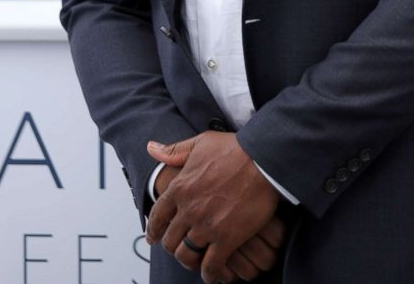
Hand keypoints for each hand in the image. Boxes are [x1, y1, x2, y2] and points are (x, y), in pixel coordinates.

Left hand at [146, 132, 280, 282]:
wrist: (262, 160)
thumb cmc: (234, 149)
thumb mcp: (200, 143)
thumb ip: (174, 150)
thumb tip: (151, 148)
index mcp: (180, 187)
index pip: (158, 216)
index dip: (153, 229)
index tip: (153, 237)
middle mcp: (189, 210)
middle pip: (170, 240)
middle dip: (172, 246)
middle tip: (179, 248)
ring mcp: (207, 226)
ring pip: (186, 255)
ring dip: (189, 260)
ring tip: (195, 261)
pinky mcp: (227, 239)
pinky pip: (211, 265)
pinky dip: (209, 273)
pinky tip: (211, 274)